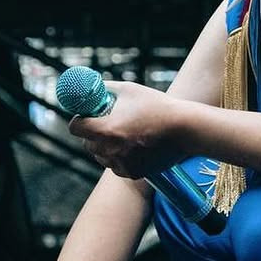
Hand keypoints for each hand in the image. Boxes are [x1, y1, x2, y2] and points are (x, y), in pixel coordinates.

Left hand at [69, 81, 184, 180]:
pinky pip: (116, 167)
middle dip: (92, 134)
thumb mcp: (130, 90)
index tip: (85, 117)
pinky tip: (131, 147)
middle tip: (105, 125)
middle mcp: (111, 150)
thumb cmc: (158, 106)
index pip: (76, 128)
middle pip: (87, 144)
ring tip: (121, 136)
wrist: (185, 129)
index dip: (79, 121)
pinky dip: (119, 159)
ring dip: (105, 148)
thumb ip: (107, 89)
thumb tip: (92, 87)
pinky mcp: (134, 173)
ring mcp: (122, 164)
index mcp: (106, 129)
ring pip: (101, 157)